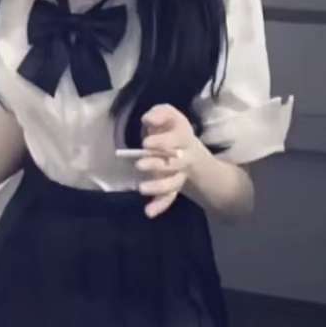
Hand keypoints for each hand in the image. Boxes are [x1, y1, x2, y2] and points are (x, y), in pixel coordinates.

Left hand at [136, 103, 200, 217]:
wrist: (186, 146)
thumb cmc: (171, 127)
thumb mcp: (167, 114)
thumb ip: (159, 113)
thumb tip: (148, 119)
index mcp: (184, 137)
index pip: (176, 140)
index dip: (162, 142)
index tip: (146, 143)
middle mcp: (184, 157)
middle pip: (174, 163)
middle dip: (156, 164)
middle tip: (139, 164)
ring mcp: (179, 173)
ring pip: (173, 183)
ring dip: (158, 186)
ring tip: (141, 188)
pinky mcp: (173, 184)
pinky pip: (169, 197)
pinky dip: (160, 205)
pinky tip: (149, 212)